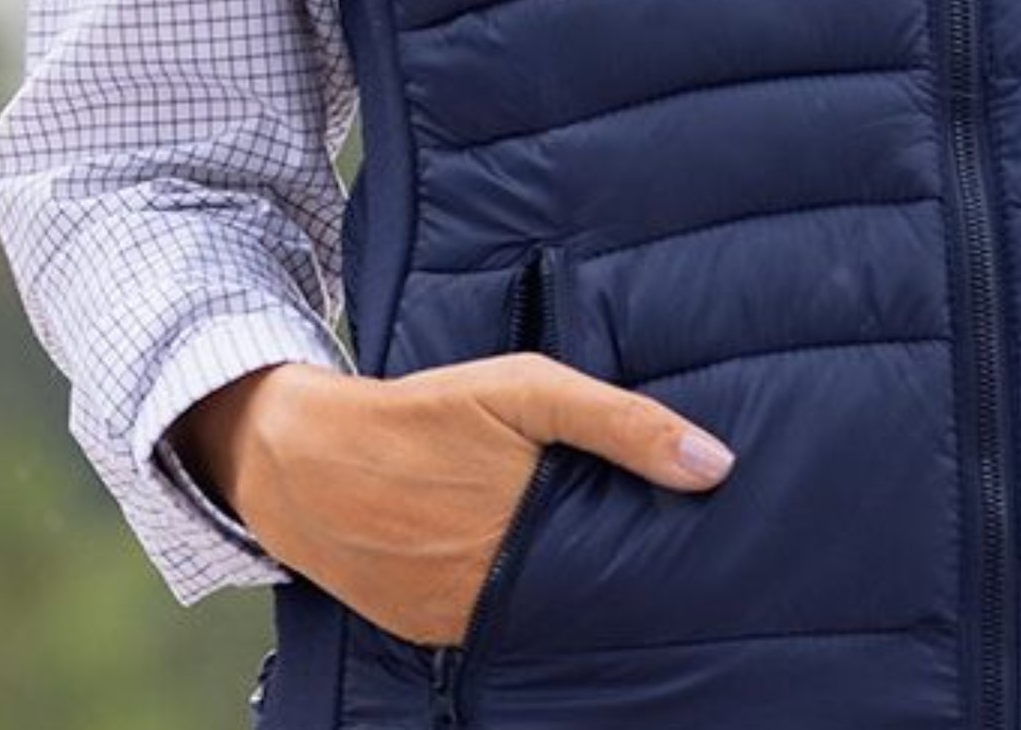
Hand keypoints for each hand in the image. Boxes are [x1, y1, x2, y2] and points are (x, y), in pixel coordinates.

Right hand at [173, 356, 736, 644]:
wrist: (303, 458)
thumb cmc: (425, 410)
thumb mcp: (528, 390)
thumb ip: (621, 423)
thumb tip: (717, 466)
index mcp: (530, 535)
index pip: (619, 571)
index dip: (656, 564)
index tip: (698, 554)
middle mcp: (494, 593)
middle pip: (578, 594)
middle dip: (609, 576)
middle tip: (644, 551)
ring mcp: (454, 620)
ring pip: (533, 612)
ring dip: (556, 587)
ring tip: (584, 555)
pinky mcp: (422, 630)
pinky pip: (483, 622)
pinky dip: (504, 597)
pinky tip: (515, 564)